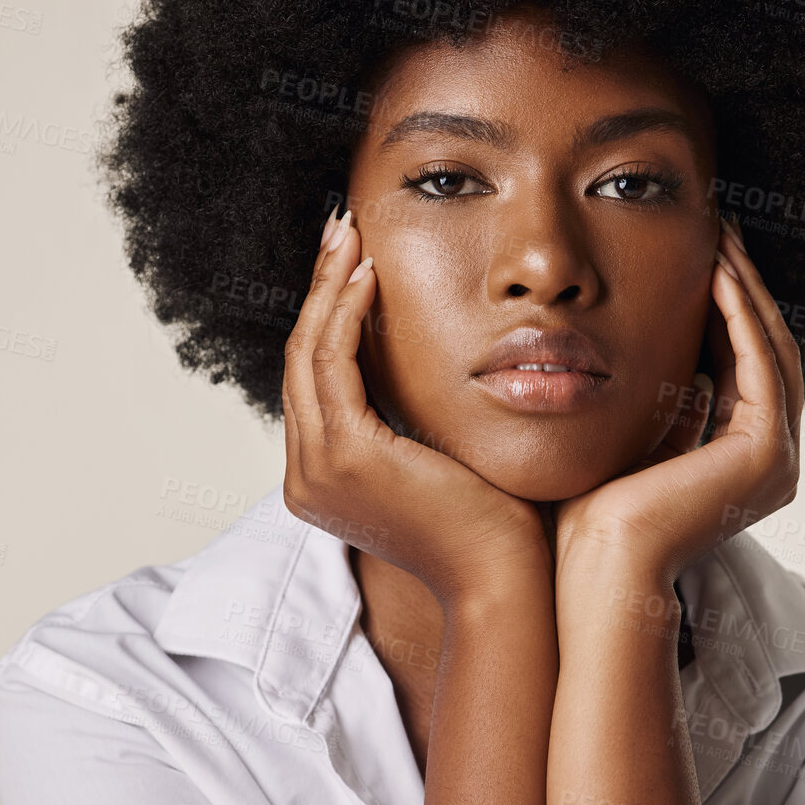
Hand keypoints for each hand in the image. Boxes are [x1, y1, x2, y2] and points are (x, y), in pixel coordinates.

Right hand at [282, 206, 551, 606]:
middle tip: (340, 228)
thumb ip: (413, 417)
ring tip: (350, 234)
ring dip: (329, 287)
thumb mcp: (439, 457)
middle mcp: (306, 477)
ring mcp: (318, 470)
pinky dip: (347, 314)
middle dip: (319, 287)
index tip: (349, 262)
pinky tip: (369, 275)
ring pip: (308, 353)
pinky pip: (333, 364)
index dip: (327, 315)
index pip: (315, 381)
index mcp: (323, 479)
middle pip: (300, 359)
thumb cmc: (491, 524)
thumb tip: (420, 362)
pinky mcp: (346, 456)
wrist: (504, 577)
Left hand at [552, 221, 802, 587]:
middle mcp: (774, 464)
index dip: (728, 309)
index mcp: (746, 465)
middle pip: (769, 353)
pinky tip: (717, 273)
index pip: (746, 368)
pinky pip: (761, 363)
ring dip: (746, 291)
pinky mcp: (767, 453)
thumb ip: (670, 409)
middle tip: (720, 231)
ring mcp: (779, 461)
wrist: (594, 568)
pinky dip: (741, 315)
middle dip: (745, 289)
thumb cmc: (594, 519)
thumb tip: (678, 369)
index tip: (703, 256)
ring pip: (773, 351)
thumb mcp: (638, 443)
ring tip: (720, 238)